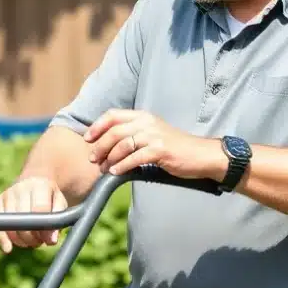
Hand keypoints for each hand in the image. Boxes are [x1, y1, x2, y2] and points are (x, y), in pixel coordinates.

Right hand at [0, 176, 67, 253]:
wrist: (36, 181)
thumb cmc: (51, 197)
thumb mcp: (60, 206)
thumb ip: (58, 221)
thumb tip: (51, 240)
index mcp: (40, 185)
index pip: (39, 209)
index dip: (42, 229)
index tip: (46, 239)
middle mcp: (21, 187)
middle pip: (22, 219)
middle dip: (30, 237)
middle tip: (38, 242)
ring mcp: (8, 194)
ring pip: (9, 224)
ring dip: (19, 239)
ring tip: (30, 241)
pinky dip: (2, 238)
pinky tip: (8, 248)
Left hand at [85, 109, 227, 180]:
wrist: (200, 155)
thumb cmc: (173, 147)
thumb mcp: (151, 134)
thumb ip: (132, 134)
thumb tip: (105, 144)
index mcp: (142, 116)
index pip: (113, 115)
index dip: (97, 126)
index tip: (87, 138)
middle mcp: (147, 122)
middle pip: (114, 131)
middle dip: (99, 146)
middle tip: (93, 158)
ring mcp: (154, 135)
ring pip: (122, 144)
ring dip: (109, 158)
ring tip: (104, 168)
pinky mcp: (161, 150)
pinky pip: (135, 157)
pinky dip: (122, 166)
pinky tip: (116, 172)